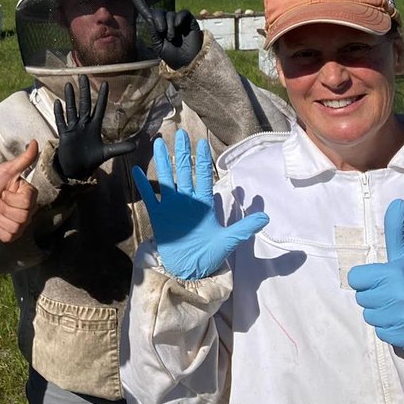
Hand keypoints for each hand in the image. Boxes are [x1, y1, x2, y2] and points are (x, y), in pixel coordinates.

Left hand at [0, 141, 39, 241]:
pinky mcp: (10, 235)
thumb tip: (35, 142)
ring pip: (15, 228)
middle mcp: (28, 210)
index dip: (11, 198)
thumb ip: (23, 159)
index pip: (27, 202)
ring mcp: (20, 224)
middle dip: (3, 208)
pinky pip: (8, 236)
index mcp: (29, 195)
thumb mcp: (6, 171)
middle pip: (22, 217)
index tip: (3, 191)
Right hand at [53, 74, 133, 179]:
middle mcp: (83, 124)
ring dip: (70, 98)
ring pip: (71, 110)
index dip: (102, 96)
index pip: (99, 108)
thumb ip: (120, 148)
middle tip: (83, 75)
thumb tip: (136, 146)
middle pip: (84, 104)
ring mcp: (73, 129)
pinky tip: (57, 102)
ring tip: (68, 84)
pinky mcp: (64, 135)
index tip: (105, 83)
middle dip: (83, 90)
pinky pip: (61, 122)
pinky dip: (59, 113)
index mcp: (94, 126)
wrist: (77, 170)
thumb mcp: (107, 153)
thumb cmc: (91, 159)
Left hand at [130, 0, 202, 68]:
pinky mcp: (189, 21)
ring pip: (171, 14)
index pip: (147, 12)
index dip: (139, 1)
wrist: (187, 63)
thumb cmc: (172, 57)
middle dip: (158, 20)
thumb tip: (149, 17)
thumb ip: (153, 31)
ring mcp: (178, 21)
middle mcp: (167, 22)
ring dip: (170, 26)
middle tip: (161, 32)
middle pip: (159, 12)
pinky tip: (178, 26)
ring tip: (172, 38)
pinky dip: (179, 18)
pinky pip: (183, 13)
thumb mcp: (158, 44)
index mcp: (157, 27)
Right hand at [131, 129, 268, 279]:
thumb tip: (266, 217)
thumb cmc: (210, 255)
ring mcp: (171, 207)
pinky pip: (150, 197)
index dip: (203, 160)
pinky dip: (144, 184)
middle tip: (181, 134)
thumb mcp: (229, 241)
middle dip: (182, 153)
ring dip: (162, 161)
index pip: (204, 177)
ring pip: (166, 179)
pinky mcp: (158, 216)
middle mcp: (187, 201)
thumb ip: (244, 228)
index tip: (202, 142)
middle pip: (184, 172)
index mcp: (203, 204)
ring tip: (158, 143)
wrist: (190, 269)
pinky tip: (137, 170)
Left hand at [347, 199, 403, 350]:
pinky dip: (390, 329)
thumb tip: (397, 202)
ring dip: (381, 313)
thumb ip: (395, 229)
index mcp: (395, 273)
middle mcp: (399, 295)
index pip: (355, 278)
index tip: (382, 279)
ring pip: (370, 317)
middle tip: (393, 294)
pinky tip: (403, 321)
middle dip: (374, 296)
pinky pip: (381, 333)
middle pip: (361, 299)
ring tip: (398, 307)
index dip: (366, 279)